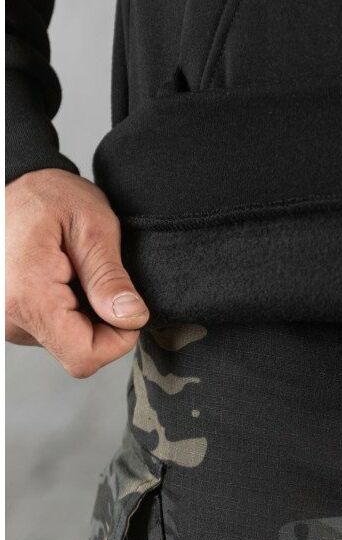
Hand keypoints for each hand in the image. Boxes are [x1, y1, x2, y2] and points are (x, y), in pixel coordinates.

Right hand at [6, 169, 148, 377]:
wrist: (14, 182)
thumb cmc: (50, 196)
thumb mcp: (92, 226)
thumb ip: (110, 277)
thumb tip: (131, 318)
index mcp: (29, 298)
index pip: (85, 357)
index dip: (118, 339)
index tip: (125, 306)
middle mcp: (10, 318)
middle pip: (78, 352)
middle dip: (101, 322)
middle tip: (96, 275)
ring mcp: (7, 321)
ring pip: (67, 342)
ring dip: (84, 314)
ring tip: (75, 270)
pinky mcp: (11, 318)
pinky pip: (52, 330)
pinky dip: (67, 309)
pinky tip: (63, 277)